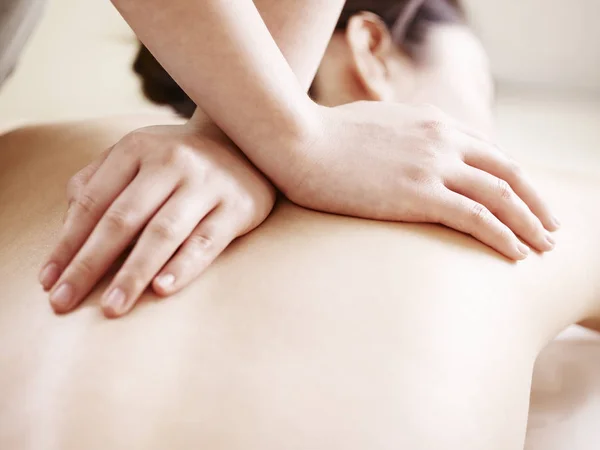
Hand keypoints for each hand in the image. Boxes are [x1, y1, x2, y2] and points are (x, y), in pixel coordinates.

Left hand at [39, 123, 274, 317]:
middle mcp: (171, 162)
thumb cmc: (178, 160)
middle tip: (64, 303)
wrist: (245, 142)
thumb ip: (98, 183)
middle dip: (89, 264)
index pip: (93, 201)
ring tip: (112, 307)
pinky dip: (184, 264)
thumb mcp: (136, 157)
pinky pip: (207, 240)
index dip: (67, 244)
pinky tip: (163, 288)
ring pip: (164, 232)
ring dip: (134, 272)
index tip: (48, 282)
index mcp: (138, 149)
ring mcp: (207, 184)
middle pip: (123, 219)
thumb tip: (69, 231)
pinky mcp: (238, 206)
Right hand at [281, 102, 558, 259]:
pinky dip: (503, 236)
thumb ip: (399, 136)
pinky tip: (516, 254)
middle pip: (508, 170)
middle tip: (549, 226)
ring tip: (542, 247)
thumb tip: (400, 155)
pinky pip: (477, 216)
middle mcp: (441, 139)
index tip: (521, 199)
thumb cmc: (322, 136)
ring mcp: (432, 165)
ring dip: (528, 223)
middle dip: (534, 200)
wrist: (295, 140)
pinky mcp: (418, 193)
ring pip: (501, 195)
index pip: (488, 150)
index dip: (511, 177)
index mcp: (431, 122)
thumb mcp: (372, 124)